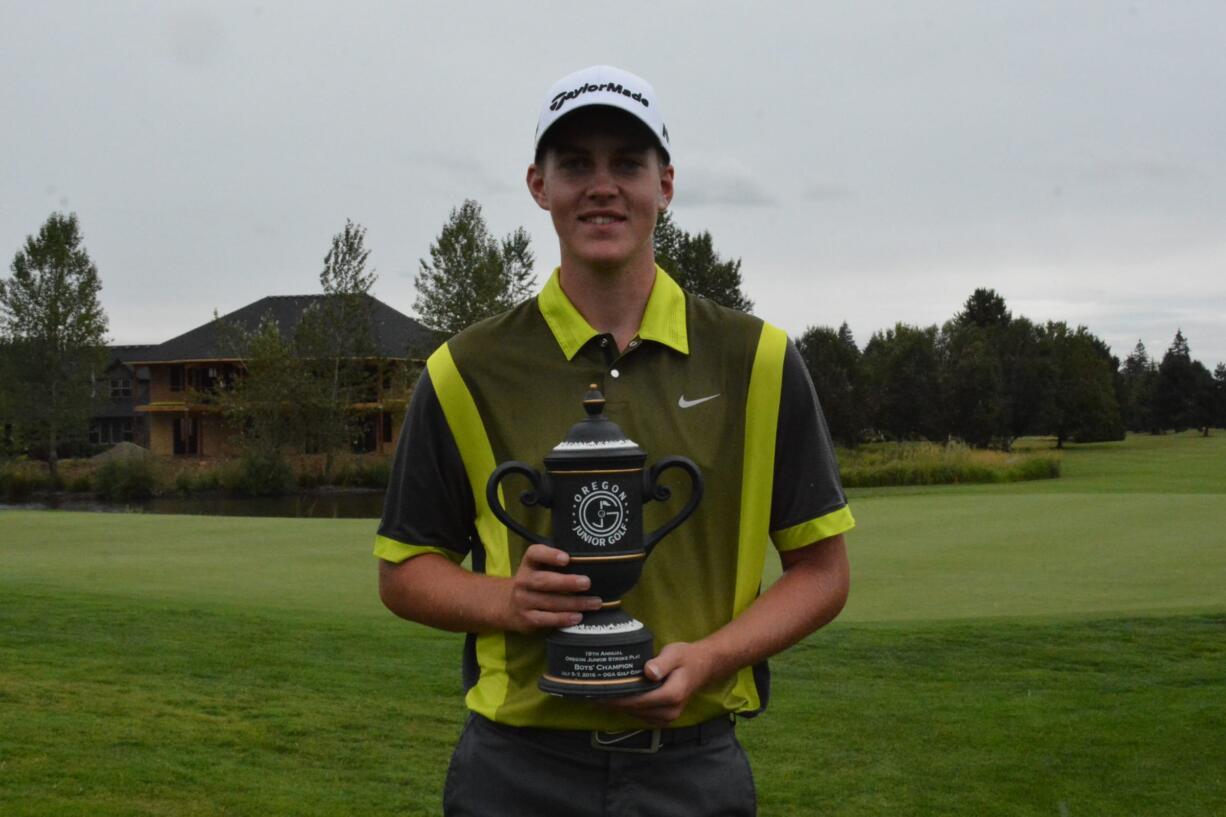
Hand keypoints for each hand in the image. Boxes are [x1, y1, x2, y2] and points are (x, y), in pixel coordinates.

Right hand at [503, 544, 602, 633]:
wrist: (508, 606)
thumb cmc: (534, 584)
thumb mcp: (538, 569)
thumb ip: (556, 565)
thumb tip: (589, 565)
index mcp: (528, 564)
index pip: (534, 554)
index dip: (550, 555)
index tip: (566, 558)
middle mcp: (523, 581)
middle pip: (544, 581)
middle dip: (567, 582)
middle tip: (587, 583)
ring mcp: (523, 601)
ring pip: (550, 602)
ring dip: (574, 603)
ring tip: (594, 603)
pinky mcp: (526, 619)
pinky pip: (547, 619)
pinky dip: (563, 618)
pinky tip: (578, 617)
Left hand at [600, 642, 714, 726]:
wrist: (702, 667)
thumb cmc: (686, 657)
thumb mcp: (675, 653)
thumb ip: (662, 663)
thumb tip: (648, 672)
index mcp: (672, 695)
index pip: (637, 701)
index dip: (616, 699)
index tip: (597, 695)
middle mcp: (670, 711)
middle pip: (634, 710)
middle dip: (612, 704)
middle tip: (591, 695)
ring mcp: (668, 718)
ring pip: (636, 715)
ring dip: (618, 708)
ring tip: (598, 698)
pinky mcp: (664, 718)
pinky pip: (641, 716)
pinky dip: (628, 709)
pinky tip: (615, 700)